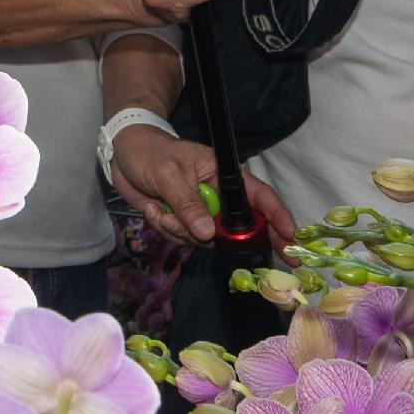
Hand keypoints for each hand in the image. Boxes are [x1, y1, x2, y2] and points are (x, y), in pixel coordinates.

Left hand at [105, 123, 297, 245]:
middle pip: (238, 228)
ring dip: (182, 232)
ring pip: (206, 237)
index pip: (259, 197)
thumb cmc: (151, 153)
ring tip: (161, 212)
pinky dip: (166, 230)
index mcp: (224, 176)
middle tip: (247, 260)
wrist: (122, 154)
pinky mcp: (182, 221)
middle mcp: (218, 196)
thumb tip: (209, 234)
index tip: (291, 237)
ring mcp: (201, 210)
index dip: (277, 217)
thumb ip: (188, 204)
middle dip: (229, 241)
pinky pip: (183, 238)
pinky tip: (152, 210)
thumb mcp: (169, 176)